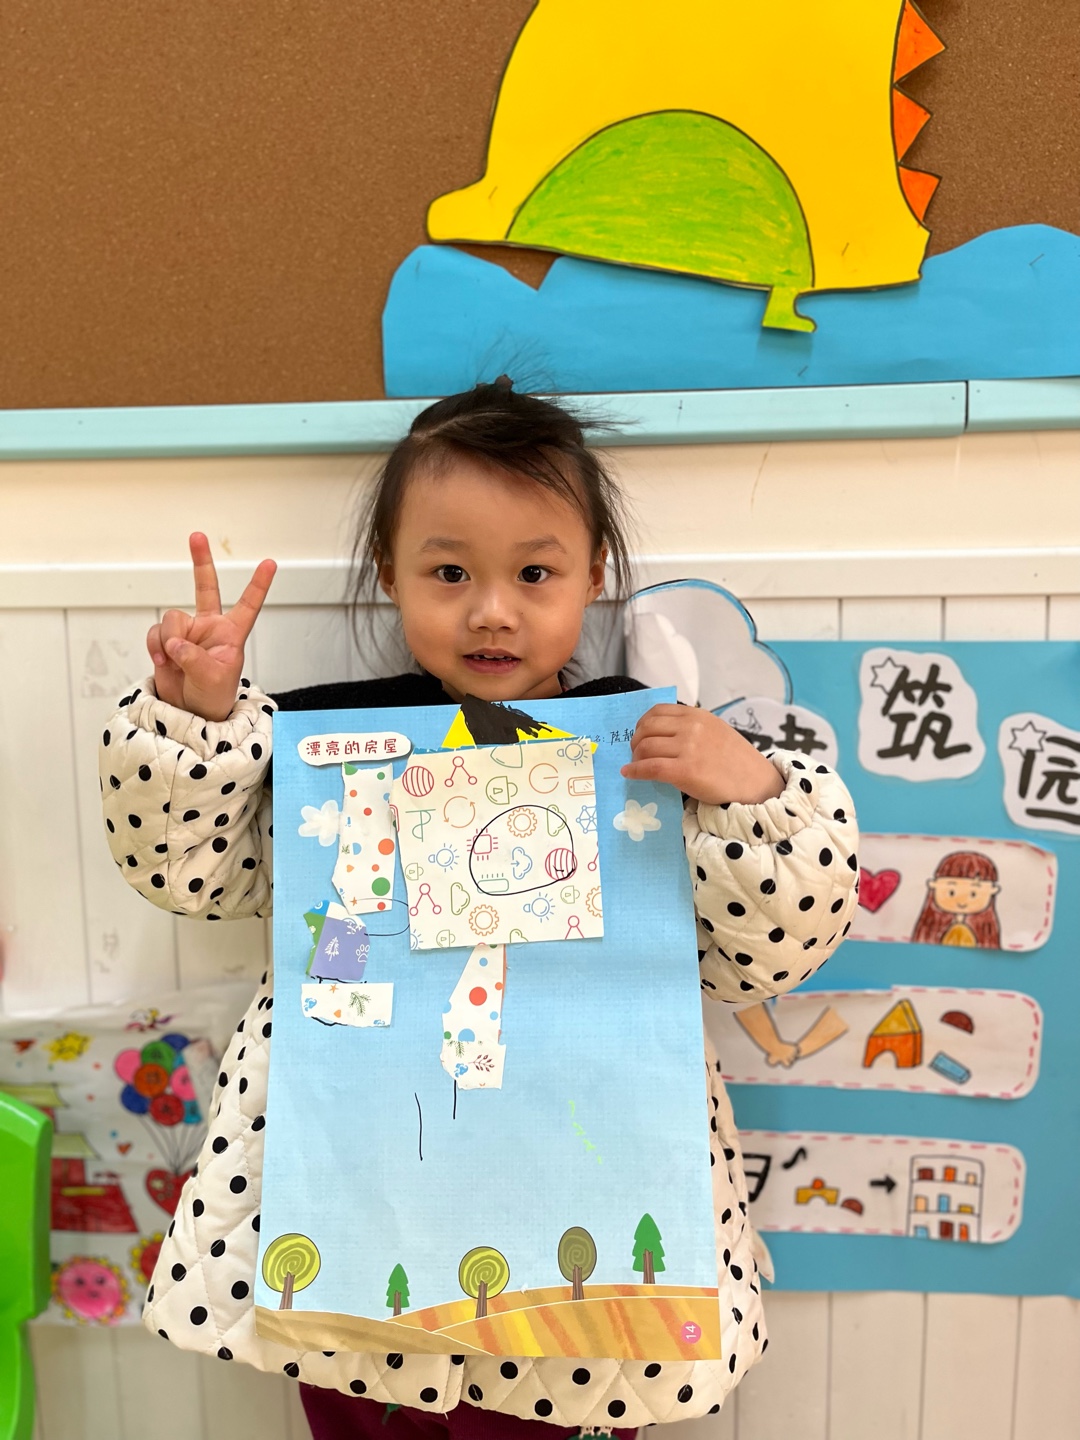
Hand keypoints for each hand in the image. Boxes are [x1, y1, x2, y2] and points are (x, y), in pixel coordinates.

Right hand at [146, 533, 276, 720]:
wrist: (189, 713)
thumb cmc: (213, 697)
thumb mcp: (213, 680)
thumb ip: (195, 659)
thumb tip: (174, 643)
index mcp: (232, 634)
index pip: (248, 604)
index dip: (259, 584)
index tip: (271, 563)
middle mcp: (210, 627)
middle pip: (206, 587)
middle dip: (201, 560)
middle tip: (197, 535)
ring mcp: (187, 632)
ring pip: (172, 618)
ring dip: (168, 640)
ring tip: (173, 661)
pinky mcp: (167, 640)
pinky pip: (156, 633)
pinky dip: (155, 646)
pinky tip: (161, 662)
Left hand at [621, 704, 784, 805]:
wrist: (757, 784)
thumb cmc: (737, 762)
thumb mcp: (716, 731)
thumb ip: (692, 728)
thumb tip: (661, 734)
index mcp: (698, 715)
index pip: (658, 711)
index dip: (642, 724)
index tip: (640, 735)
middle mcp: (692, 727)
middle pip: (646, 728)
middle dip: (635, 741)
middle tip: (636, 753)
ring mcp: (688, 748)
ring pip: (645, 747)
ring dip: (635, 757)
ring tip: (636, 765)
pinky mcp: (685, 770)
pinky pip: (650, 767)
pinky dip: (635, 770)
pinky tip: (629, 774)